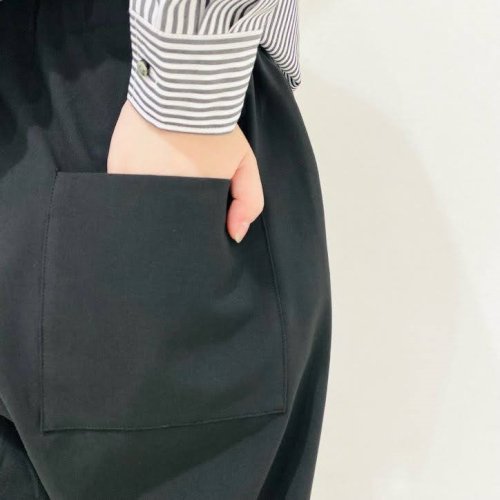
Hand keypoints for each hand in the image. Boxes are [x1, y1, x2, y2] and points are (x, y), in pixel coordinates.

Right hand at [107, 100, 263, 242]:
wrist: (184, 90)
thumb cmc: (217, 130)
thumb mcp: (245, 164)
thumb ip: (248, 202)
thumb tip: (235, 236)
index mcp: (191, 202)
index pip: (188, 228)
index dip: (191, 226)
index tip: (194, 217)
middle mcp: (159, 197)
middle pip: (161, 219)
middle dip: (170, 213)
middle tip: (178, 191)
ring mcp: (134, 182)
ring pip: (139, 205)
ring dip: (148, 199)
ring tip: (162, 176)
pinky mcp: (116, 166)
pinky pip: (121, 187)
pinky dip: (131, 184)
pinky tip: (145, 166)